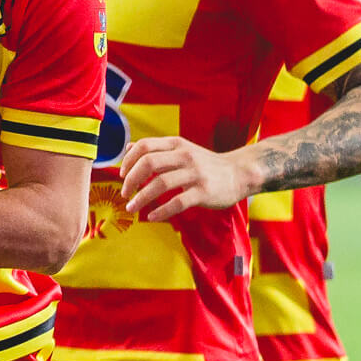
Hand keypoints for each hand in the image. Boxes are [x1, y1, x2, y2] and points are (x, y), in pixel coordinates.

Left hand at [119, 137, 253, 221]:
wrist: (239, 173)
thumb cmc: (206, 164)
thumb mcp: (182, 150)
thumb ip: (156, 149)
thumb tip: (128, 148)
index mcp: (177, 144)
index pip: (144, 146)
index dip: (128, 160)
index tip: (122, 176)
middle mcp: (185, 156)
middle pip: (149, 163)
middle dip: (131, 180)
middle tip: (125, 194)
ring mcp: (195, 174)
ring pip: (160, 184)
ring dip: (141, 198)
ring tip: (132, 208)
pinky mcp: (203, 192)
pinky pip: (177, 202)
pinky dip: (161, 211)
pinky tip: (152, 216)